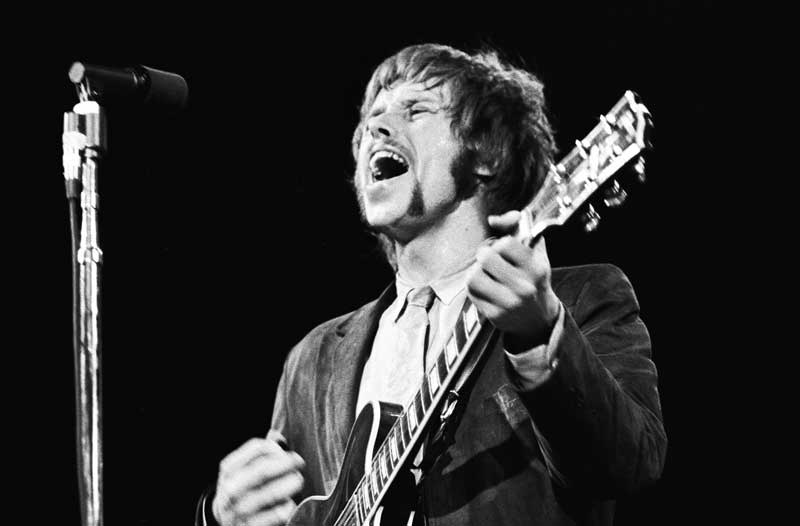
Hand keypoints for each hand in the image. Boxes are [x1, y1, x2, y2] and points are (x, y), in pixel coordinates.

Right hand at [213, 436, 304, 525]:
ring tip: (298, 480)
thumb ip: (260, 454)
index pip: (255, 449)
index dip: (275, 447)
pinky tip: (290, 503)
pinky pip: (275, 515)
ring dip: (289, 484)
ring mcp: (239, 511)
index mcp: (229, 470)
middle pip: (262, 471)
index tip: (287, 450)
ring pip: (269, 494)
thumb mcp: (243, 471)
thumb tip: (279, 436)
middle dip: (285, 464)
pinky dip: (286, 507)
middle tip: (299, 462)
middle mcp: (230, 490)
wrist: (228, 523)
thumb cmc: (244, 490)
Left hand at [467, 210, 560, 351]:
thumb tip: (493, 219)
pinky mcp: (494, 315)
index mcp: (535, 269)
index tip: (503, 249)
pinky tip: (484, 287)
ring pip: (474, 276)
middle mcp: (523, 287)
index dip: (500, 243)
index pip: (506, 243)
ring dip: (476, 271)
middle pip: (486, 258)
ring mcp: (508, 303)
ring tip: (485, 273)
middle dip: (485, 255)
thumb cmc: (534, 280)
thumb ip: (518, 228)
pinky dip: (474, 286)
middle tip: (490, 260)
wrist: (538, 319)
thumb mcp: (536, 253)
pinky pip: (471, 292)